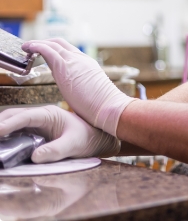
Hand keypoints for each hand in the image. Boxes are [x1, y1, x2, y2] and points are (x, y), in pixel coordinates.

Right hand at [0, 105, 119, 162]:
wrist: (96, 137)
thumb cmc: (87, 137)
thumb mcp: (73, 144)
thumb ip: (56, 150)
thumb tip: (35, 156)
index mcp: (49, 114)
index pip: (24, 117)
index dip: (8, 124)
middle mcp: (39, 116)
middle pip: (13, 117)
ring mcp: (36, 124)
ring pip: (12, 123)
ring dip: (1, 131)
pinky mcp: (34, 133)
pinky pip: (16, 133)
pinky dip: (6, 137)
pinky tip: (2, 147)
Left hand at [22, 38, 136, 135]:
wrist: (108, 106)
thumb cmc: (100, 106)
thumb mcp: (89, 90)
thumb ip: (80, 85)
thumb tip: (75, 93)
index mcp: (87, 63)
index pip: (68, 50)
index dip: (54, 49)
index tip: (43, 53)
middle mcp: (80, 58)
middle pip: (59, 43)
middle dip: (44, 43)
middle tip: (31, 48)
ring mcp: (73, 61)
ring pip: (52, 44)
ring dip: (37, 44)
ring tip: (25, 47)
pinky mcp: (64, 66)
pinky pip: (47, 50)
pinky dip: (36, 46)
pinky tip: (27, 48)